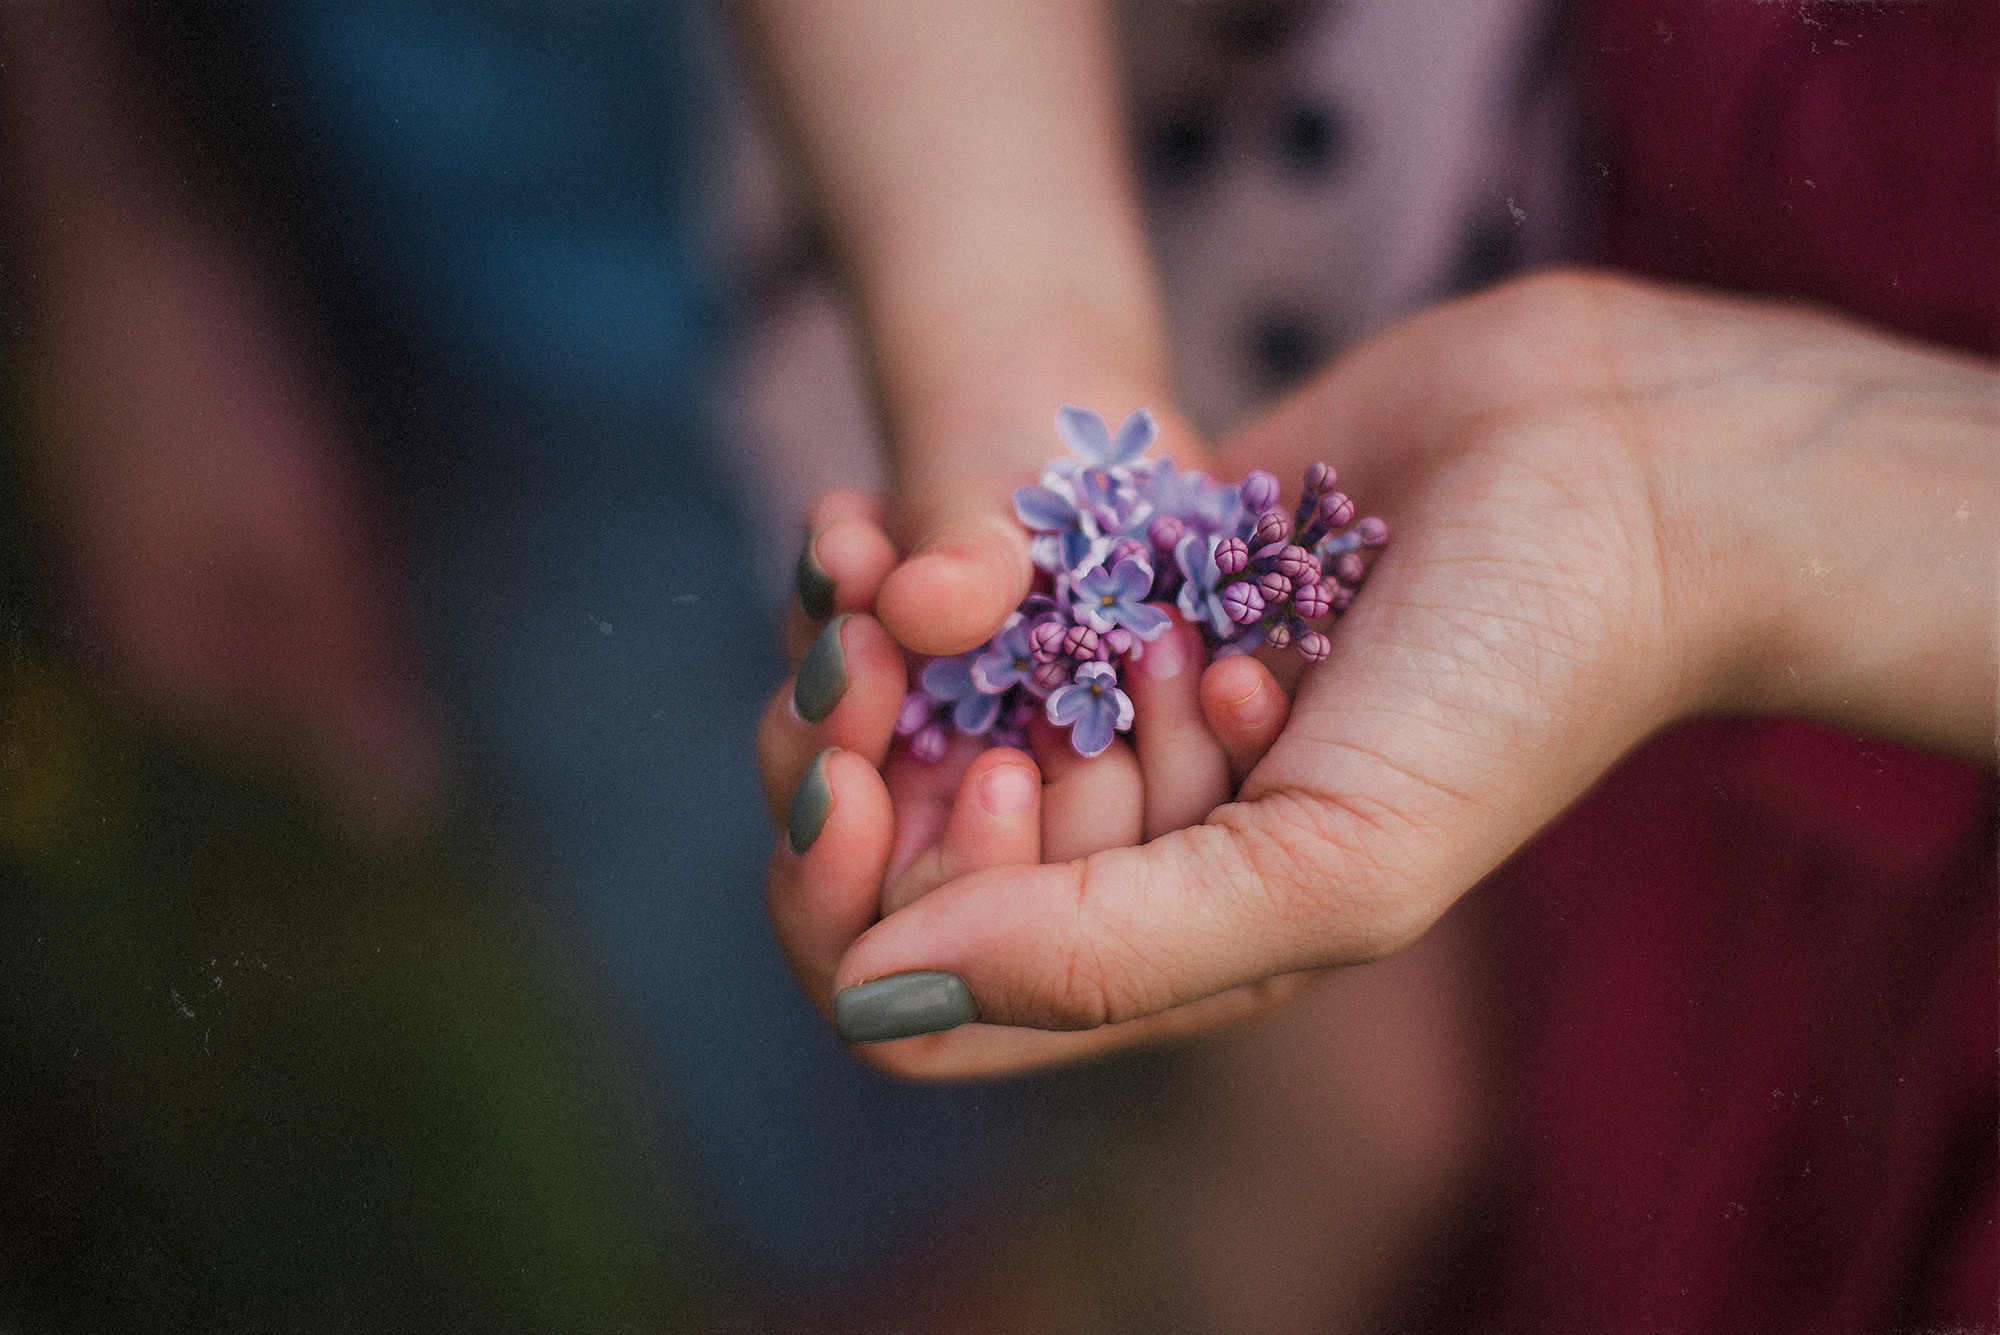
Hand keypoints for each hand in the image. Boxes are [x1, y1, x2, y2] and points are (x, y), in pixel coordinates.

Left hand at [771, 271, 1998, 1076]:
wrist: (1622, 470)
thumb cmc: (1514, 688)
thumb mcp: (1331, 865)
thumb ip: (1104, 955)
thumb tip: (869, 998)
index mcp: (1170, 942)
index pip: (929, 987)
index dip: (888, 898)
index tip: (978, 769)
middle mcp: (1131, 831)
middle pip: (897, 845)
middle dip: (863, 757)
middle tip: (913, 661)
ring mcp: (1121, 696)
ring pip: (908, 714)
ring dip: (871, 656)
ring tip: (916, 570)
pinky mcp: (1126, 572)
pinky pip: (968, 596)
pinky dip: (914, 569)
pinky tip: (893, 522)